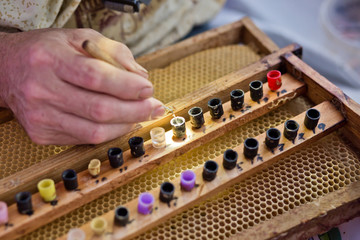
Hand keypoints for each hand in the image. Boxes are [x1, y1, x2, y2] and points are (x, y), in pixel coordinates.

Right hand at [0, 28, 164, 144]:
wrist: (7, 70)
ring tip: (142, 115)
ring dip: (125, 125)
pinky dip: (109, 132)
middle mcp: (41, 90)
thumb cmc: (48, 51)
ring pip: (94, 131)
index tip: (148, 89)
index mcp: (50, 59)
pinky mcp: (41, 134)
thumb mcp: (79, 38)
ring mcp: (40, 116)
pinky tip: (120, 122)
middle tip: (154, 107)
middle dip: (135, 111)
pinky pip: (84, 139)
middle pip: (98, 109)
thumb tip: (141, 77)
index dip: (127, 87)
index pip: (96, 77)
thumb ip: (113, 51)